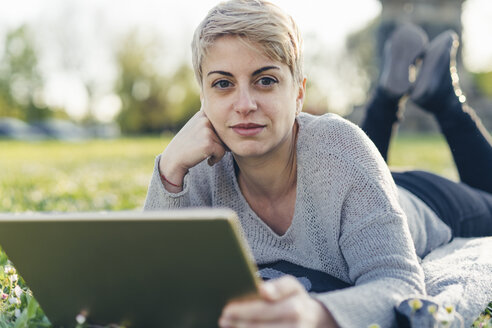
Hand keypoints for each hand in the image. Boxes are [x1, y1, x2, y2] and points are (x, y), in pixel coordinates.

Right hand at [159, 109, 226, 191]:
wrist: (174, 158)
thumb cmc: (187, 144)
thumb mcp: (196, 126)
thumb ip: (209, 121)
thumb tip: (225, 116)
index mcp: (203, 113)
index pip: (222, 125)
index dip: (217, 136)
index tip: (204, 140)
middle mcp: (205, 119)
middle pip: (224, 134)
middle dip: (218, 144)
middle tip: (204, 148)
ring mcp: (207, 130)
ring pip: (224, 143)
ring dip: (217, 152)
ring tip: (203, 153)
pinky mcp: (208, 143)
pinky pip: (222, 153)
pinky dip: (216, 159)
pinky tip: (206, 159)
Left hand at [219, 276, 337, 327]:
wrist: (314, 321)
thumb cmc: (295, 300)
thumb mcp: (292, 287)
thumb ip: (278, 286)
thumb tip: (263, 290)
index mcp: (295, 306)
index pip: (264, 310)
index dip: (244, 311)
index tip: (227, 309)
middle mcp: (296, 325)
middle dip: (239, 324)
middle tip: (223, 319)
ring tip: (228, 326)